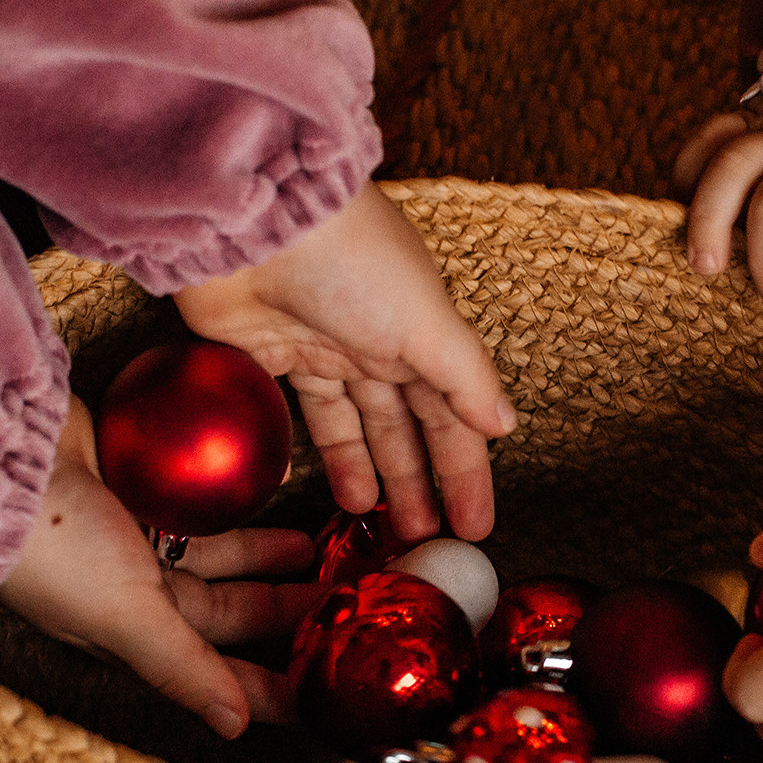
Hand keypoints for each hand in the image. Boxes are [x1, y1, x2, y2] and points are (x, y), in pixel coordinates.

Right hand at [0, 398, 318, 738]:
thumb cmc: (50, 547)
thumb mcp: (124, 616)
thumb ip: (182, 667)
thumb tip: (235, 729)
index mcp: (129, 631)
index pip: (212, 670)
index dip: (265, 686)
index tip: (324, 694)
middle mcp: (132, 587)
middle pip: (224, 609)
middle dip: (280, 611)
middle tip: (341, 603)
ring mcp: (133, 531)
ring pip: (215, 553)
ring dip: (265, 554)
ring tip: (317, 549)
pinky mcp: (135, 481)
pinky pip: (196, 499)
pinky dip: (231, 498)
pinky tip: (273, 489)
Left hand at [175, 183, 514, 542]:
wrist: (257, 221)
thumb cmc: (353, 260)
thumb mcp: (426, 322)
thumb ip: (466, 378)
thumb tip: (505, 425)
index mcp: (418, 334)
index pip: (452, 417)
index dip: (465, 472)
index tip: (475, 527)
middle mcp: (371, 344)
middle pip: (402, 429)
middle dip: (417, 483)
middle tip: (422, 541)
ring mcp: (317, 349)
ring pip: (350, 427)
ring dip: (366, 475)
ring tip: (373, 524)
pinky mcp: (262, 354)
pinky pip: (289, 415)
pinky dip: (300, 449)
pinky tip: (305, 483)